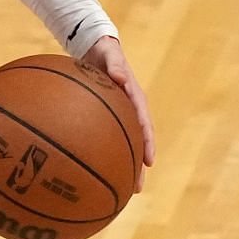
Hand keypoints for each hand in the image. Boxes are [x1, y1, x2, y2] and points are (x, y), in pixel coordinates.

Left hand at [79, 35, 153, 190]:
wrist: (95, 49)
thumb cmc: (104, 52)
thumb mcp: (110, 54)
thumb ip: (115, 64)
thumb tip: (120, 75)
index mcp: (134, 99)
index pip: (144, 124)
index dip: (148, 143)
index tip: (149, 161)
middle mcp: (129, 111)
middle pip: (136, 143)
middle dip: (137, 167)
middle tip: (135, 188)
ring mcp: (118, 117)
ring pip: (122, 145)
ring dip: (122, 167)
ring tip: (118, 189)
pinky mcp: (106, 118)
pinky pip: (104, 138)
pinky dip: (100, 154)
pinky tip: (89, 170)